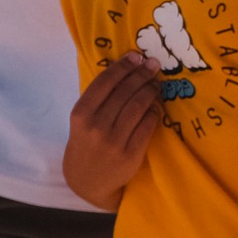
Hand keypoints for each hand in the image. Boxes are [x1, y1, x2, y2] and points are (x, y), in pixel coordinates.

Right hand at [62, 55, 163, 210]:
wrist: (87, 181)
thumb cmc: (86, 145)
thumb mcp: (82, 121)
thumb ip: (98, 101)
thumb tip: (125, 73)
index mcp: (81, 113)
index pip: (104, 82)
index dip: (122, 67)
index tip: (136, 56)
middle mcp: (96, 125)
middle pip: (124, 92)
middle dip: (141, 75)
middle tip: (154, 64)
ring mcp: (114, 140)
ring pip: (138, 107)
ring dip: (151, 90)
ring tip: (157, 82)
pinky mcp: (131, 154)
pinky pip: (148, 125)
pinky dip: (155, 112)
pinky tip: (157, 105)